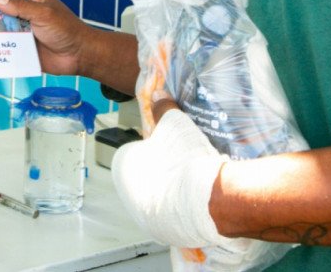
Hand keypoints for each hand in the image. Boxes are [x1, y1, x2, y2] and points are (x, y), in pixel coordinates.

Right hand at [0, 0, 85, 74]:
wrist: (79, 56)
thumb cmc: (67, 29)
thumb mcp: (43, 14)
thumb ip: (21, 7)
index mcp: (32, 1)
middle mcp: (25, 16)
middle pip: (2, 13)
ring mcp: (23, 33)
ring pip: (2, 31)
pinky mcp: (23, 50)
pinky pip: (7, 48)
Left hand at [112, 92, 232, 249]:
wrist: (209, 199)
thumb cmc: (184, 159)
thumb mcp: (174, 123)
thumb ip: (163, 108)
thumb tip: (159, 95)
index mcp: (121, 166)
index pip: (135, 151)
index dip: (156, 145)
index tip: (173, 144)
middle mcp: (126, 195)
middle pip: (147, 175)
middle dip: (164, 168)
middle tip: (186, 159)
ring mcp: (144, 218)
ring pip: (160, 197)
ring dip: (173, 189)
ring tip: (195, 177)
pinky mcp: (164, 234)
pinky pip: (173, 216)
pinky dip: (184, 208)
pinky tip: (199, 197)